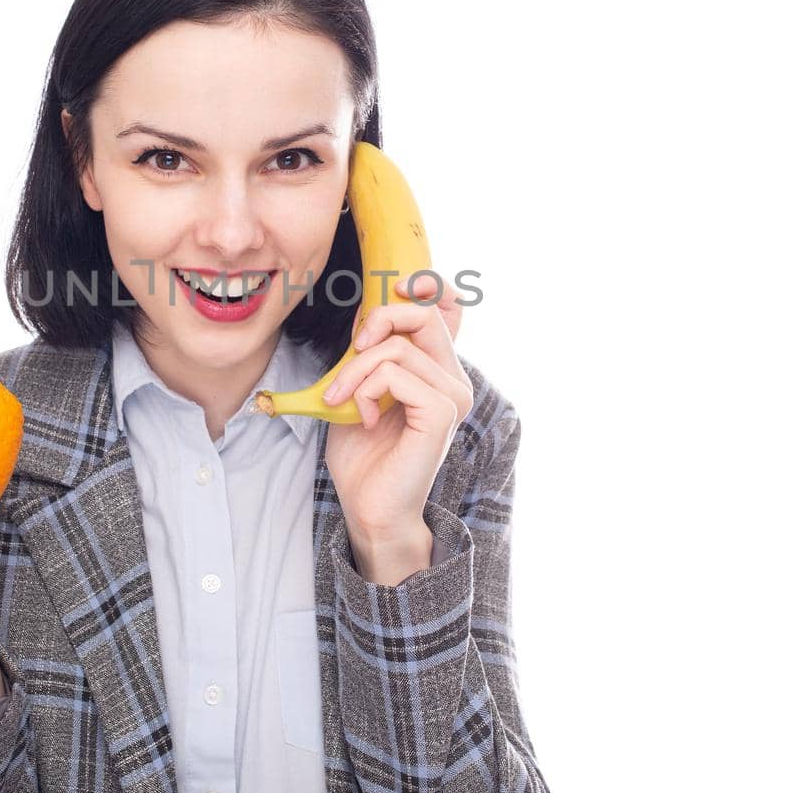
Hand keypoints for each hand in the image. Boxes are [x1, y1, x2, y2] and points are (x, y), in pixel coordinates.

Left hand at [321, 273, 474, 550]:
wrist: (369, 508)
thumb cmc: (363, 454)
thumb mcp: (358, 389)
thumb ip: (370, 353)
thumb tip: (364, 313)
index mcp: (438, 371)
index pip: (450, 310)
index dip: (430, 286)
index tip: (399, 285)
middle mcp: (453, 380)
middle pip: (424, 314)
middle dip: (379, 318)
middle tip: (352, 349)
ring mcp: (452, 396)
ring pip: (397, 348)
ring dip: (354, 369)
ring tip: (341, 399)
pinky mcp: (441, 413)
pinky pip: (396, 374)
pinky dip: (366, 389)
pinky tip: (363, 418)